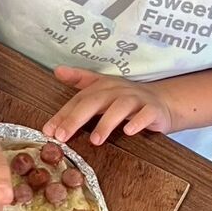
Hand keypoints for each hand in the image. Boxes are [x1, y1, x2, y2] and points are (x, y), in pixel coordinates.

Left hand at [43, 66, 173, 145]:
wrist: (162, 103)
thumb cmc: (127, 100)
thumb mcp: (103, 89)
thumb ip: (80, 82)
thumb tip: (57, 70)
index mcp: (103, 86)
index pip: (79, 99)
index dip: (63, 114)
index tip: (48, 130)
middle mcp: (118, 90)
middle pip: (95, 101)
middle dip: (77, 118)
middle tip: (62, 136)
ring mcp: (137, 99)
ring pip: (120, 107)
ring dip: (107, 123)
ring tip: (95, 140)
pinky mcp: (154, 110)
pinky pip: (146, 114)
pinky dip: (138, 122)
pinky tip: (129, 131)